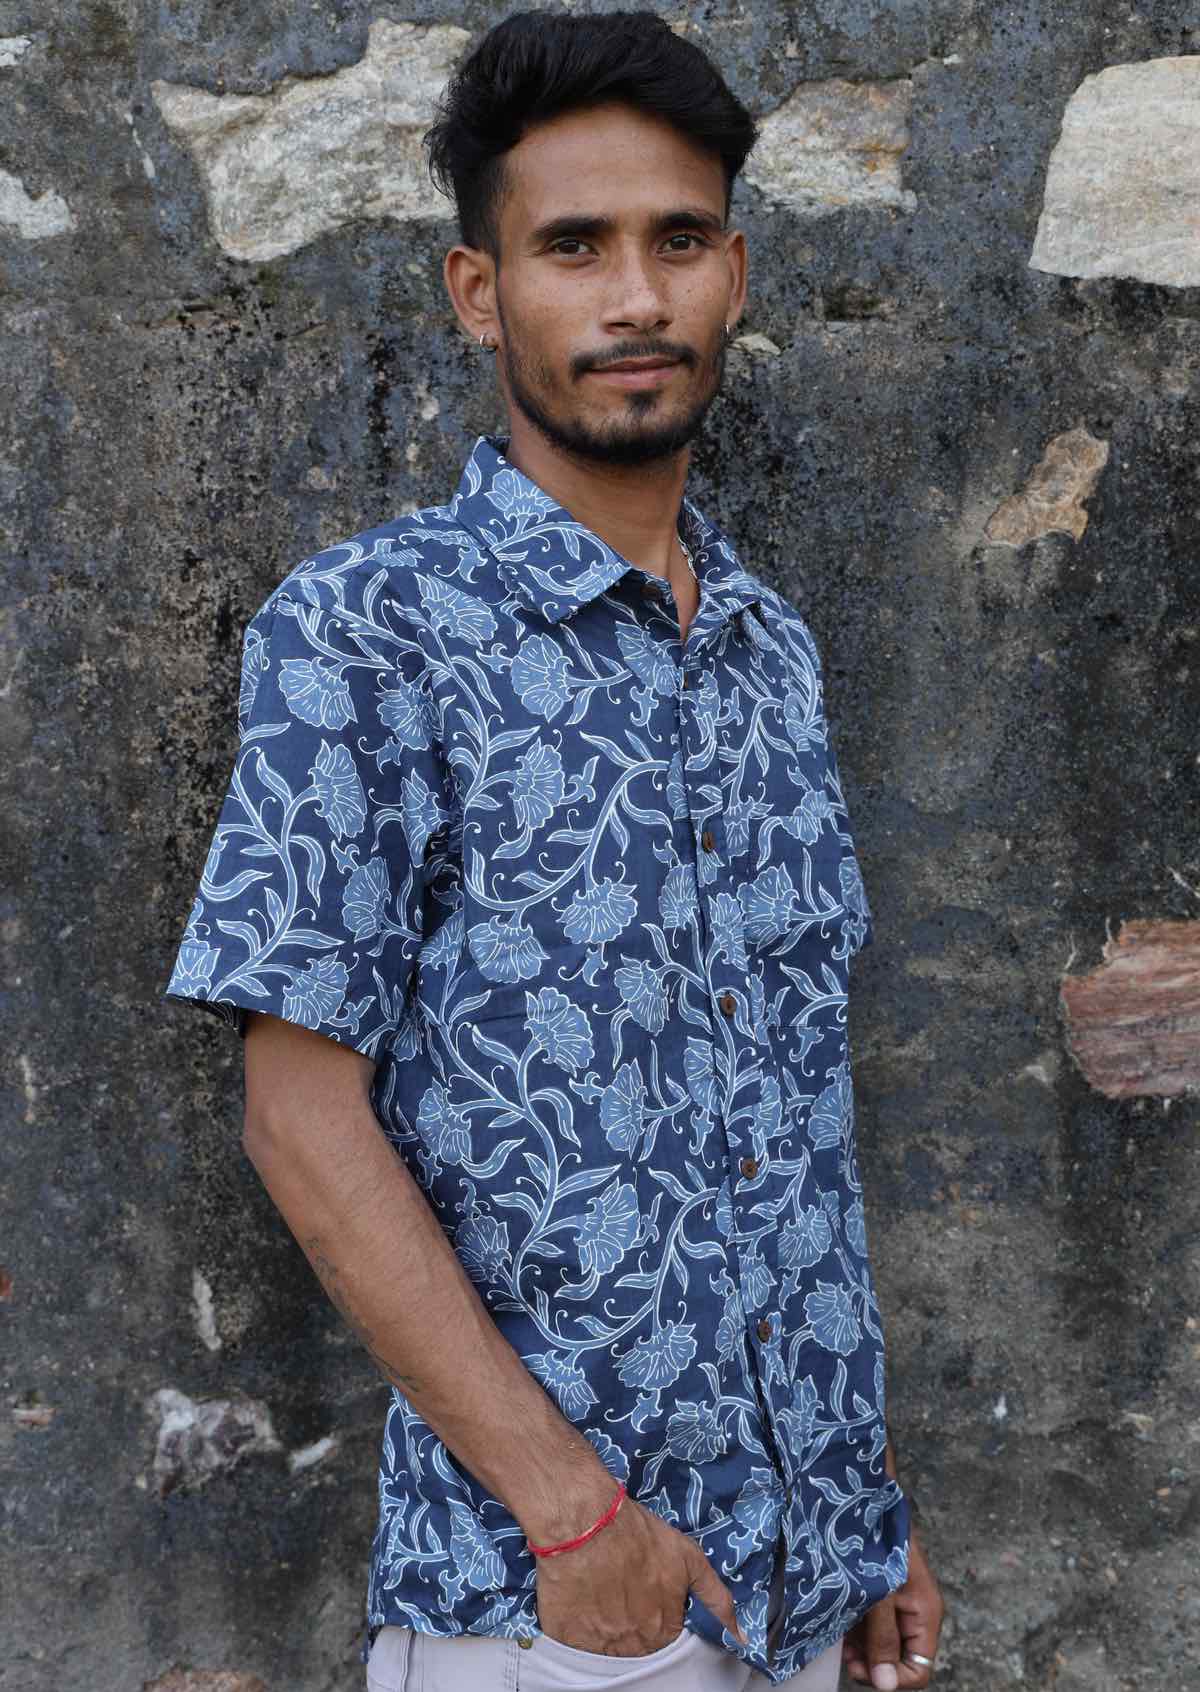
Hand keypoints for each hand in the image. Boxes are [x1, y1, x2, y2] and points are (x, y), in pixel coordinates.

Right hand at [533, 1485, 747, 1656]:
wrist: (586, 1521)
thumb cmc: (639, 1535)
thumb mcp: (688, 1558)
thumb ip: (716, 1599)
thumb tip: (741, 1636)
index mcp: (663, 1630)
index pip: (667, 1638)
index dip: (658, 1614)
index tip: (649, 1594)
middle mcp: (633, 1645)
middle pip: (638, 1646)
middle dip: (634, 1622)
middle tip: (625, 1590)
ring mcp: (598, 1644)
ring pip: (607, 1648)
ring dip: (608, 1626)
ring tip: (604, 1593)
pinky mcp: (567, 1637)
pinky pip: (577, 1644)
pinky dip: (580, 1628)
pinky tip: (583, 1601)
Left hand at [841, 1528, 943, 1688]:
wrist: (862, 1499)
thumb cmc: (876, 1541)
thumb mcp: (879, 1594)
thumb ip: (883, 1638)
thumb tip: (886, 1684)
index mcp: (924, 1615)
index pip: (919, 1670)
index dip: (893, 1678)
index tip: (864, 1669)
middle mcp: (913, 1613)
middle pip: (899, 1659)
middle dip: (874, 1664)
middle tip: (847, 1657)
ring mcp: (896, 1604)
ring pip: (882, 1644)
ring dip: (862, 1649)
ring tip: (841, 1642)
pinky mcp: (879, 1595)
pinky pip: (871, 1626)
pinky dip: (856, 1631)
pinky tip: (839, 1624)